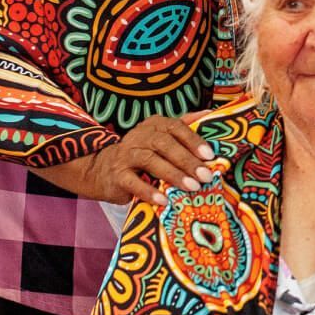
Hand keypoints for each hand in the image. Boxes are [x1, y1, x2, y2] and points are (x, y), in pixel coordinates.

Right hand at [33, 115, 214, 205]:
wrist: (104, 170)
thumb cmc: (142, 154)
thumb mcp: (161, 138)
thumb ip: (184, 126)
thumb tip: (209, 113)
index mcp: (154, 125)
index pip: (175, 127)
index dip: (193, 140)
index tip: (210, 155)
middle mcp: (139, 135)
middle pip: (164, 144)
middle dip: (187, 160)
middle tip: (205, 176)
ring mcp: (126, 154)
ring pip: (150, 160)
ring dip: (173, 175)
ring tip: (191, 188)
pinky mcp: (117, 175)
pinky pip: (133, 182)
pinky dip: (149, 191)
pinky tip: (164, 200)